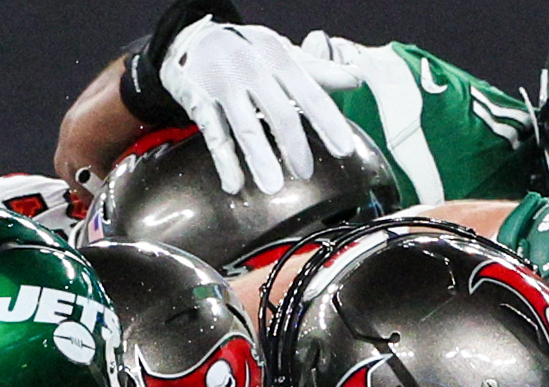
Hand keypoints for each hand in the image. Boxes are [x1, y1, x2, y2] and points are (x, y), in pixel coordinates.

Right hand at [159, 18, 360, 195]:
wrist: (193, 37)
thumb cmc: (245, 50)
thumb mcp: (281, 53)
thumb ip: (317, 70)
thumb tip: (355, 79)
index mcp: (278, 59)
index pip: (310, 92)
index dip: (328, 122)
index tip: (344, 149)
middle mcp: (253, 70)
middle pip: (280, 112)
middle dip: (294, 146)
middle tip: (305, 173)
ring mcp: (224, 85)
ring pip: (246, 126)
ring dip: (260, 159)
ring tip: (273, 187)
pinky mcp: (200, 99)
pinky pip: (214, 135)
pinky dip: (225, 162)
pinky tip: (234, 184)